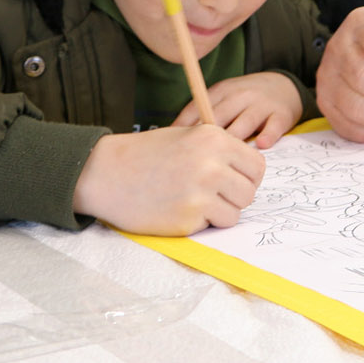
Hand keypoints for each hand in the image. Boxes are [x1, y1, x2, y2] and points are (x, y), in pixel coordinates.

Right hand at [72, 125, 264, 235]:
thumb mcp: (188, 136)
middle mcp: (212, 164)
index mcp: (215, 139)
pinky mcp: (187, 218)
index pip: (257, 166)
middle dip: (234, 197)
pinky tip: (177, 209)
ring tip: (193, 201)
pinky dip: (199, 223)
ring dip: (219, 213)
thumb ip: (220, 150)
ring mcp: (201, 193)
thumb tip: (250, 172)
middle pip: (249, 193)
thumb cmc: (147, 154)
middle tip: (211, 195)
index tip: (233, 181)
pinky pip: (211, 226)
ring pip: (235, 214)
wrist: (106, 173)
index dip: (247, 177)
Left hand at [178, 72, 303, 148]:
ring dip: (235, 139)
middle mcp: (241, 95)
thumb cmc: (245, 100)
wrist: (284, 86)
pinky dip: (268, 135)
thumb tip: (172, 139)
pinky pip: (274, 126)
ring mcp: (262, 104)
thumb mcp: (224, 99)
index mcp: (222, 91)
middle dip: (206, 139)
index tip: (172, 146)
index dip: (184, 127)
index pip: (198, 107)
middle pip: (220, 116)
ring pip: (245, 122)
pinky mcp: (281, 114)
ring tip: (224, 160)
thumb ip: (202, 115)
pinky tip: (260, 146)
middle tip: (196, 160)